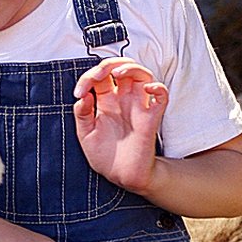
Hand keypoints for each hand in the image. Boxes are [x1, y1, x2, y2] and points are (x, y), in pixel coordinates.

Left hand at [73, 57, 168, 194]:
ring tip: (117, 74)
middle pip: (123, 68)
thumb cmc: (105, 157)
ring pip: (143, 75)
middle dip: (110, 64)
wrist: (121, 176)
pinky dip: (158, 88)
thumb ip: (82, 115)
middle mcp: (124, 100)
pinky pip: (162, 96)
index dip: (88, 77)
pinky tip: (148, 88)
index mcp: (107, 102)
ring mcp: (139, 107)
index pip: (101, 77)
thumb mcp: (86, 135)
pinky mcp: (151, 118)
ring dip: (131, 68)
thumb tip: (84, 96)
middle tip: (98, 74)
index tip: (79, 92)